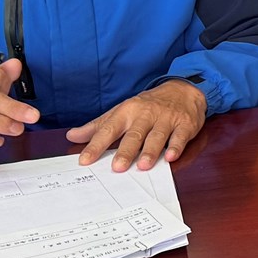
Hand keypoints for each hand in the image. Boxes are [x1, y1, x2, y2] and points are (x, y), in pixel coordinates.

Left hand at [69, 80, 207, 171]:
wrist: (182, 90)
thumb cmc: (148, 105)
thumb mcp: (121, 111)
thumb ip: (98, 126)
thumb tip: (72, 135)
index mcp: (127, 111)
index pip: (109, 129)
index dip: (96, 145)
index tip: (85, 160)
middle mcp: (146, 114)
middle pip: (135, 134)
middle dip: (126, 151)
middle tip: (117, 167)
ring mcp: (166, 119)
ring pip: (157, 136)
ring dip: (150, 151)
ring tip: (143, 165)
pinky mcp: (185, 124)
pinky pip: (180, 136)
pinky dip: (176, 146)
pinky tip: (171, 157)